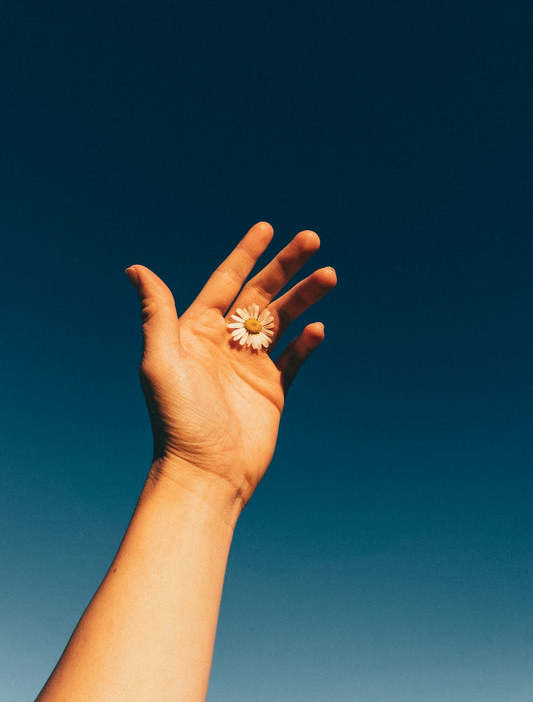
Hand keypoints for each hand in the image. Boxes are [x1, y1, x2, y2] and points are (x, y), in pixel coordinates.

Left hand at [126, 222, 335, 511]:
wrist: (206, 473)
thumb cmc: (178, 417)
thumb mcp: (161, 360)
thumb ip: (157, 313)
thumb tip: (136, 269)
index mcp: (198, 331)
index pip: (226, 281)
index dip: (246, 253)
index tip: (267, 228)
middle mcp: (225, 344)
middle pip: (261, 293)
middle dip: (286, 265)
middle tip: (312, 239)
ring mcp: (250, 366)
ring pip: (282, 320)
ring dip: (305, 296)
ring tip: (329, 275)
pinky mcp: (271, 390)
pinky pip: (294, 358)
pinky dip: (307, 342)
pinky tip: (318, 329)